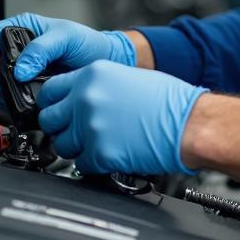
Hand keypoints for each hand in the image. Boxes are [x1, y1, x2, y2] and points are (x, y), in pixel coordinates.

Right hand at [0, 13, 135, 105]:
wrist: (103, 61)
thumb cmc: (87, 42)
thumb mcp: (66, 37)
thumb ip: (42, 49)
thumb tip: (20, 68)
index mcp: (22, 28)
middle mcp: (17, 47)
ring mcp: (20, 66)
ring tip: (6, 96)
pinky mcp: (26, 84)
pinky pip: (8, 92)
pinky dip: (7, 98)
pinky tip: (15, 101)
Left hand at [36, 61, 207, 175]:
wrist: (190, 123)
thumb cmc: (169, 102)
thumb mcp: (127, 77)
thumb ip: (97, 85)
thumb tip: (77, 98)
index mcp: (92, 74)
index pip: (49, 90)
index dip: (54, 104)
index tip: (59, 111)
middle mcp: (86, 98)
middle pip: (49, 119)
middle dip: (62, 127)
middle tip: (78, 131)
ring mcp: (90, 126)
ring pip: (61, 145)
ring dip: (76, 148)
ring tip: (97, 144)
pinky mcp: (99, 153)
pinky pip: (80, 164)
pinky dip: (91, 164)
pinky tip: (108, 155)